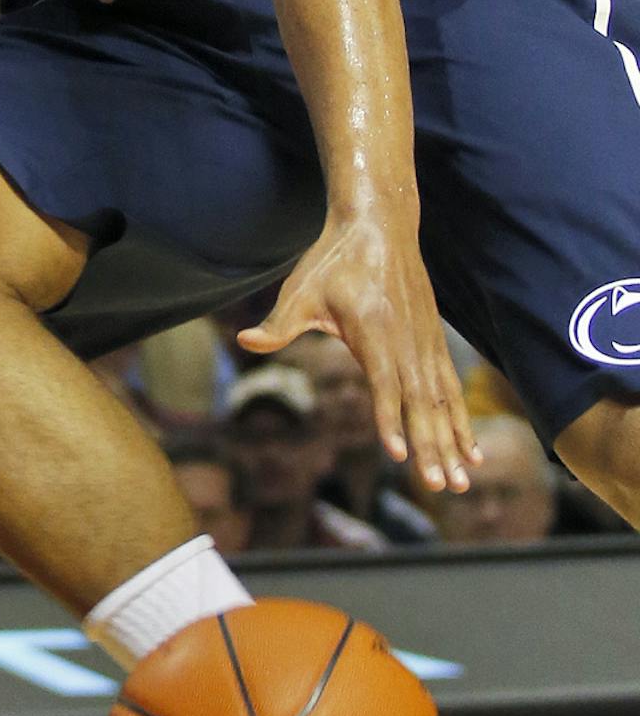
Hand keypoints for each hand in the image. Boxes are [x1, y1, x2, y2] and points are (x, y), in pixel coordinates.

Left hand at [239, 205, 479, 492]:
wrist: (378, 227)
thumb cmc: (333, 261)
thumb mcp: (300, 289)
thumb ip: (279, 324)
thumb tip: (245, 341)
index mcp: (373, 329)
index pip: (384, 382)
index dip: (389, 419)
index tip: (398, 455)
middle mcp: (406, 340)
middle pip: (419, 402)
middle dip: (430, 447)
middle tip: (440, 488)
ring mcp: (425, 343)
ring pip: (441, 400)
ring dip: (451, 442)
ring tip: (461, 482)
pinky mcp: (434, 343)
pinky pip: (451, 389)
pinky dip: (461, 420)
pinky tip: (470, 451)